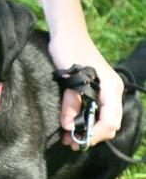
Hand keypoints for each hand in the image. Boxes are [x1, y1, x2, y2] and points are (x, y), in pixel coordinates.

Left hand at [49, 33, 123, 149]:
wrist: (67, 35)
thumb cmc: (70, 50)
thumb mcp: (71, 77)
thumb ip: (70, 103)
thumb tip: (68, 127)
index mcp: (111, 88)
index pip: (110, 120)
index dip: (96, 134)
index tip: (79, 141)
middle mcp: (111, 92)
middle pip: (108, 124)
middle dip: (92, 136)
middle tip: (71, 143)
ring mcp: (103, 92)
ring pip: (100, 119)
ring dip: (86, 131)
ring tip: (68, 139)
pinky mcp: (93, 91)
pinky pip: (93, 112)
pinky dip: (83, 121)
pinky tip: (70, 127)